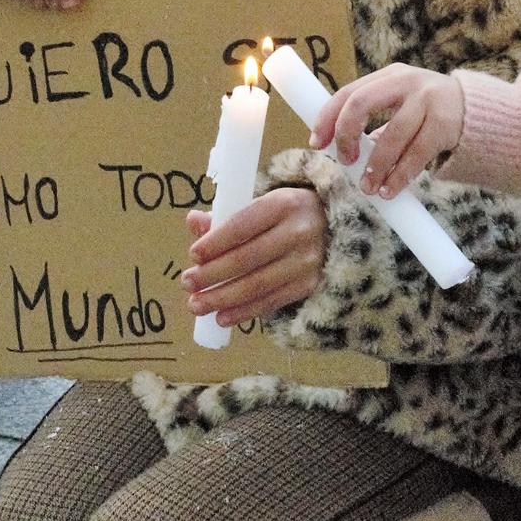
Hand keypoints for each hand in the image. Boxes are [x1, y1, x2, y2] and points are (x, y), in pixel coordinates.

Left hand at [181, 190, 327, 326]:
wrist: (333, 228)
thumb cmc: (286, 215)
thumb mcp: (262, 204)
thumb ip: (226, 216)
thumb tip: (193, 222)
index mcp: (284, 203)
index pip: (242, 226)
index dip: (215, 243)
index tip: (193, 255)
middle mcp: (299, 232)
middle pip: (247, 258)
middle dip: (212, 274)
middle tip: (187, 283)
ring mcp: (307, 261)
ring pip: (257, 284)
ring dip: (222, 298)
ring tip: (196, 305)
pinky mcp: (310, 284)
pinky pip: (271, 302)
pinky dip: (244, 312)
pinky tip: (222, 317)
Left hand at [311, 63, 464, 199]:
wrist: (479, 112)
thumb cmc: (428, 112)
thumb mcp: (401, 104)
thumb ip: (374, 119)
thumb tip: (338, 148)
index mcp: (389, 76)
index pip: (349, 92)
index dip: (327, 118)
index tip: (316, 144)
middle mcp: (406, 82)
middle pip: (362, 103)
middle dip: (346, 135)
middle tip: (345, 162)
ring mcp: (428, 100)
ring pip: (392, 135)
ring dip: (376, 166)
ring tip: (368, 189)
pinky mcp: (445, 124)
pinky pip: (416, 155)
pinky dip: (400, 176)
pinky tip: (390, 190)